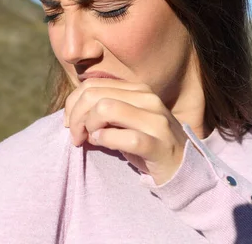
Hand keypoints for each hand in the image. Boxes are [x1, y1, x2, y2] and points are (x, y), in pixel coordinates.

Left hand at [64, 78, 188, 184]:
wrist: (183, 167)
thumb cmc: (145, 144)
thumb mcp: (123, 121)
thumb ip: (101, 110)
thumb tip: (71, 112)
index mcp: (137, 90)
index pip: (92, 85)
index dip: (72, 103)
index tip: (69, 122)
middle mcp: (147, 99)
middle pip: (95, 96)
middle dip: (76, 116)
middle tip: (75, 136)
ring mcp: (155, 120)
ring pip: (106, 109)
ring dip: (89, 126)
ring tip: (88, 140)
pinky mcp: (159, 144)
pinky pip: (124, 137)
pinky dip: (105, 140)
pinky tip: (103, 144)